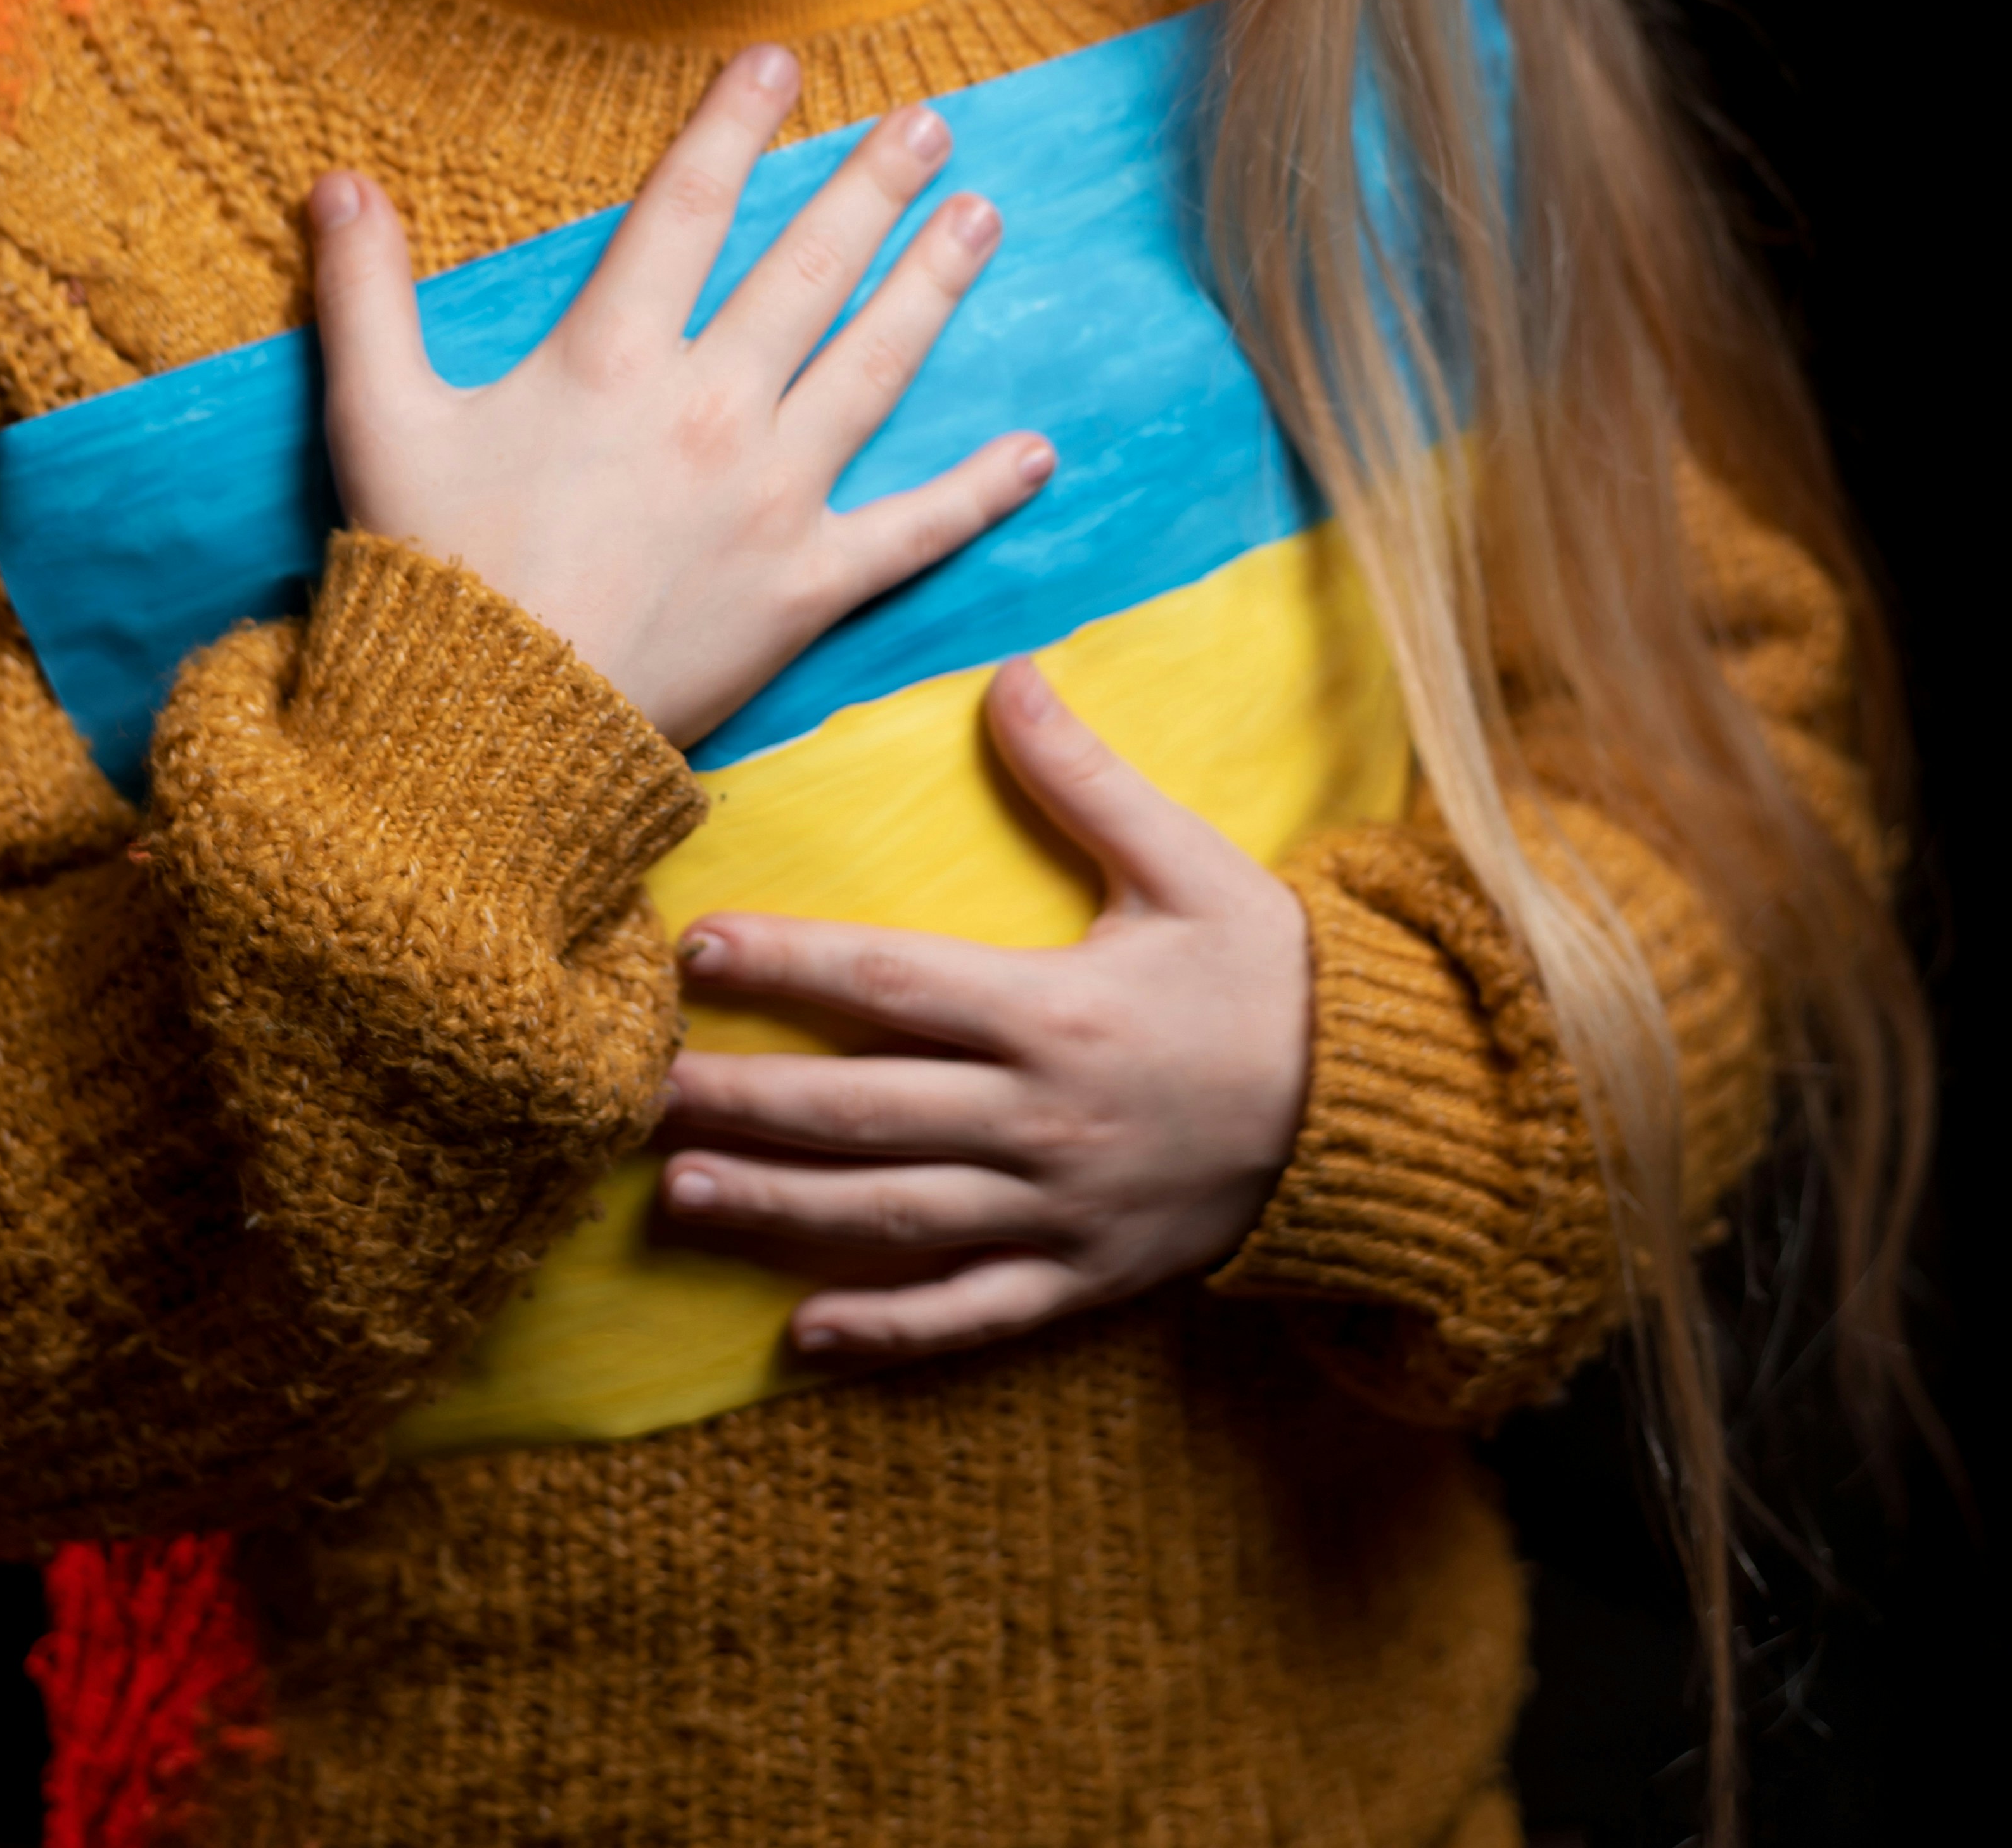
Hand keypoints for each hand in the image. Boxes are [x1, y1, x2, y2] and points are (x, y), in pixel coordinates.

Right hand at [306, 46, 1052, 746]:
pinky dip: (979, 492)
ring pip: (873, 368)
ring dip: (934, 288)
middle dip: (873, 186)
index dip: (733, 125)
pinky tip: (1037, 453)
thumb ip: (364, 292)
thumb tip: (335, 181)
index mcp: (610, 358)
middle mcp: (708, 409)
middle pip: (808, 270)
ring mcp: (770, 497)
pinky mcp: (807, 587)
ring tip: (981, 221)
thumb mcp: (377, 419)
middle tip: (933, 125)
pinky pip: (912, 531)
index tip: (782, 62)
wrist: (482, 736)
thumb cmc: (430, 571)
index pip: (685, 207)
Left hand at [655, 658, 1314, 1354]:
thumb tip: (1008, 674)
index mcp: (1057, 1013)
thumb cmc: (1271, 975)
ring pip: (894, 1219)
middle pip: (864, 1112)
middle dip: (743, 1101)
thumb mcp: (1190, 863)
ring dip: (780, 1213)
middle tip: (638, 1092)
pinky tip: (802, 1338)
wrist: (1373, 1108)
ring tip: (679, 1197)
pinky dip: (886, 1333)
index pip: (891, 986)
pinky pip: (970, 1314)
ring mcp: (1059, 1211)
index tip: (697, 953)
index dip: (788, 969)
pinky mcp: (1083, 1279)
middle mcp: (1043, 1120)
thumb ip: (1088, 777)